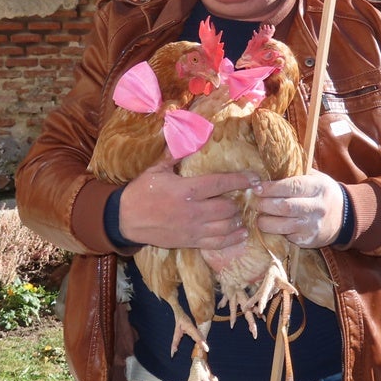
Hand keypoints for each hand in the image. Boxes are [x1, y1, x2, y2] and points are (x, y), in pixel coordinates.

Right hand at [119, 158, 254, 249]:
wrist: (125, 219)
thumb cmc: (141, 192)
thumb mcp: (156, 169)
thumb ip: (174, 154)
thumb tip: (187, 136)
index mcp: (187, 190)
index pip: (221, 184)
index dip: (241, 180)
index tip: (255, 178)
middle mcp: (193, 211)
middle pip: (228, 208)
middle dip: (239, 202)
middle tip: (244, 197)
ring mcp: (193, 228)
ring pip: (225, 227)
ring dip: (237, 220)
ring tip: (242, 214)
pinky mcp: (190, 242)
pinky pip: (216, 243)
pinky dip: (232, 239)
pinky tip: (241, 233)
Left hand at [253, 170, 343, 248]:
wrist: (344, 217)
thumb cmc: (322, 193)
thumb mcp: (315, 178)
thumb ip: (295, 174)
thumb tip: (265, 170)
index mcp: (318, 187)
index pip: (292, 186)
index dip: (271, 188)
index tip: (257, 187)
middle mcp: (317, 207)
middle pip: (285, 207)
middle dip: (264, 204)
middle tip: (254, 202)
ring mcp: (313, 225)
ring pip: (283, 225)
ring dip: (265, 221)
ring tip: (258, 216)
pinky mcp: (308, 240)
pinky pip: (287, 236)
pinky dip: (275, 232)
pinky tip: (270, 226)